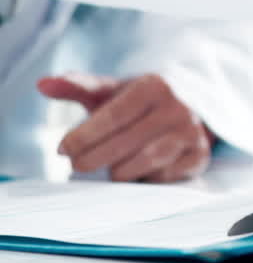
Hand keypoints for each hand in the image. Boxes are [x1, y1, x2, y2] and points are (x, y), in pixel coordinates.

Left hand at [38, 73, 215, 182]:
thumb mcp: (113, 89)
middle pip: (124, 144)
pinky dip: (145, 179)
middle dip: (93, 159)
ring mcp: (192, 132)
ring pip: (144, 163)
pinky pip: (163, 178)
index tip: (63, 150)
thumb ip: (78, 86)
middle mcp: (178, 107)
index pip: (112, 117)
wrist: (192, 106)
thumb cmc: (141, 101)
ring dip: (118, 171)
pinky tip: (136, 172)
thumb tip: (43, 84)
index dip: (83, 137)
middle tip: (77, 165)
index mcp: (154, 86)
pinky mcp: (200, 156)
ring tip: (107, 169)